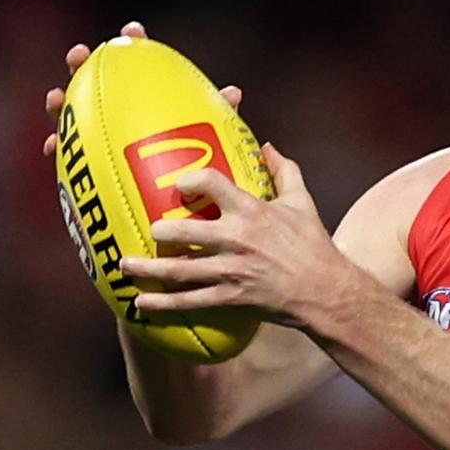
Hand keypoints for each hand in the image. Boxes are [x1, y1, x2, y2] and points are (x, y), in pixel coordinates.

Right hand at [41, 21, 243, 156]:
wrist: (182, 209)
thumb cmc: (199, 169)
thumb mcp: (212, 142)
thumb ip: (218, 118)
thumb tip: (233, 93)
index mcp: (151, 103)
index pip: (142, 68)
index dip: (136, 46)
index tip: (133, 31)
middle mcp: (123, 116)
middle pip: (98, 83)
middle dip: (84, 65)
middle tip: (81, 54)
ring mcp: (104, 139)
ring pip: (74, 116)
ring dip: (61, 103)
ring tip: (54, 96)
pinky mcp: (91, 167)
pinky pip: (68, 157)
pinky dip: (58, 150)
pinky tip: (51, 146)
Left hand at [120, 144, 349, 331]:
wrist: (325, 290)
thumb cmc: (314, 245)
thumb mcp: (302, 202)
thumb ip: (284, 171)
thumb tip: (267, 146)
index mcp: (251, 211)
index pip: (210, 184)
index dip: (188, 182)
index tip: (179, 186)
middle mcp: (237, 239)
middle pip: (183, 231)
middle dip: (159, 230)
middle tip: (149, 229)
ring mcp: (231, 270)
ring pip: (179, 269)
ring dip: (147, 268)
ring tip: (124, 263)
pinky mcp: (231, 297)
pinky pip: (190, 301)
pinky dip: (163, 303)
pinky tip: (141, 302)